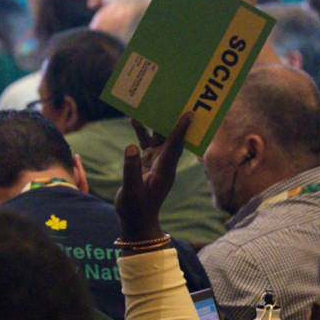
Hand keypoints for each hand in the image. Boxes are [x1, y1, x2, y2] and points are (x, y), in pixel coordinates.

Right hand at [115, 112, 190, 241]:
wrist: (137, 220)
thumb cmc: (135, 208)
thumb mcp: (131, 191)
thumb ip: (131, 169)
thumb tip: (130, 147)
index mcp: (164, 170)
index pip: (175, 146)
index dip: (181, 130)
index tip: (189, 114)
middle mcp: (164, 162)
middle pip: (171, 137)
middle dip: (174, 119)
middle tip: (175, 99)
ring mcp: (156, 161)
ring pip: (159, 137)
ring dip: (156, 122)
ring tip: (153, 104)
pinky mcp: (147, 161)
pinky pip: (146, 142)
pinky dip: (142, 131)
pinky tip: (135, 119)